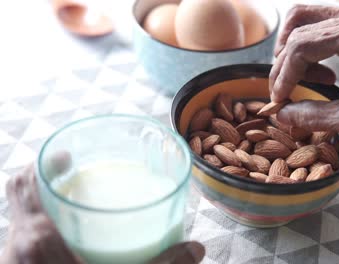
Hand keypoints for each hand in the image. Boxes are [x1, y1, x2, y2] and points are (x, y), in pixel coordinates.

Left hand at [1, 165, 204, 263]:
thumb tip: (198, 249)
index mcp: (34, 240)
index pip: (23, 185)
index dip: (42, 164)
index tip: (66, 156)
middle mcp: (13, 249)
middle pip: (20, 201)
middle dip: (46, 184)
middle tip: (76, 178)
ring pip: (19, 224)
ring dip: (41, 209)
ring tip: (73, 208)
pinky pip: (21, 245)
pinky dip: (38, 234)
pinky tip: (65, 245)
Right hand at [270, 3, 338, 149]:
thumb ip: (314, 116)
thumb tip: (282, 114)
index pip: (301, 45)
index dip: (283, 74)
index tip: (278, 97)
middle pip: (299, 27)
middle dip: (284, 62)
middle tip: (283, 90)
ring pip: (307, 18)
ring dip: (295, 50)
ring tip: (306, 81)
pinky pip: (324, 24)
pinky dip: (313, 47)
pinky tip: (324, 74)